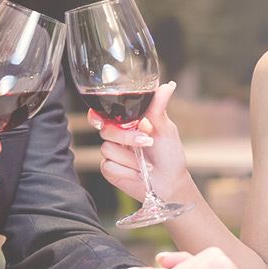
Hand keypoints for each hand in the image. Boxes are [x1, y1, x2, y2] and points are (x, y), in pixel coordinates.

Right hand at [90, 82, 191, 201]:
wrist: (170, 183)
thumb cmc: (169, 155)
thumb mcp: (166, 128)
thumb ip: (159, 107)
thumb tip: (169, 85)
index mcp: (128, 123)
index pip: (105, 113)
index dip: (97, 114)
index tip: (99, 118)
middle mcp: (117, 137)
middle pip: (106, 130)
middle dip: (126, 137)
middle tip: (146, 142)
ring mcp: (112, 154)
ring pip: (107, 149)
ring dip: (130, 159)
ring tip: (147, 165)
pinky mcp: (110, 170)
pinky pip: (108, 166)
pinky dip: (126, 171)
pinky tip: (138, 174)